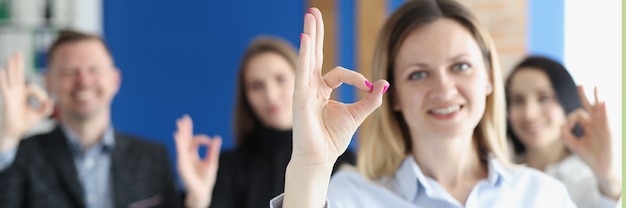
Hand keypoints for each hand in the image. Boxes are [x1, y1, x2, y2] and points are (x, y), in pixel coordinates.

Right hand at [0, 53, 53, 151]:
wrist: (14, 132)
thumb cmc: (25, 123)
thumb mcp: (39, 115)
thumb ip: (47, 109)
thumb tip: (51, 101)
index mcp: (23, 94)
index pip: (34, 88)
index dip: (42, 95)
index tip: (45, 104)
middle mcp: (16, 92)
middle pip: (18, 75)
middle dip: (19, 65)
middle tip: (18, 53)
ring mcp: (11, 95)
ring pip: (12, 78)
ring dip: (13, 67)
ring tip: (12, 57)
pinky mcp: (8, 100)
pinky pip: (5, 88)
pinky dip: (3, 80)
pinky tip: (1, 70)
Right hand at [174, 115, 221, 207]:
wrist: (202, 192)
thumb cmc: (206, 179)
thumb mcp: (212, 162)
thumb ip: (213, 150)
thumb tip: (217, 138)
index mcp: (192, 155)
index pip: (194, 141)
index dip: (202, 139)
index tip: (210, 142)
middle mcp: (186, 156)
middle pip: (184, 140)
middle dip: (184, 129)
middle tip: (183, 118)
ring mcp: (183, 160)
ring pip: (181, 144)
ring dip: (181, 134)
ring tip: (179, 124)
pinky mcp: (182, 165)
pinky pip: (179, 152)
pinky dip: (179, 144)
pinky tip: (177, 136)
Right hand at [291, 7, 388, 167]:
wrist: (319, 158)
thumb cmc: (332, 139)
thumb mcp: (357, 115)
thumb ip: (370, 99)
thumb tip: (384, 83)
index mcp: (321, 90)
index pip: (337, 72)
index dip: (354, 76)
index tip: (368, 86)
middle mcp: (310, 87)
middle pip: (314, 54)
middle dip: (315, 33)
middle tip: (313, 12)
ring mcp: (303, 90)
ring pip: (307, 57)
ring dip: (309, 35)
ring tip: (310, 16)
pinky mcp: (300, 97)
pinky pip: (303, 72)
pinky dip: (305, 55)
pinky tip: (307, 39)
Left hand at [562, 86, 619, 198]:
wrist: (602, 169)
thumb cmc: (590, 157)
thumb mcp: (573, 144)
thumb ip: (565, 135)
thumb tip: (560, 125)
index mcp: (589, 126)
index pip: (579, 114)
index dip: (569, 119)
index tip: (566, 127)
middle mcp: (597, 123)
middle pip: (591, 106)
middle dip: (585, 95)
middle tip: (580, 84)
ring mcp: (603, 126)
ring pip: (601, 108)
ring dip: (599, 97)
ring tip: (597, 86)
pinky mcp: (609, 132)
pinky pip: (607, 118)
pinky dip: (605, 110)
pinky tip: (603, 102)